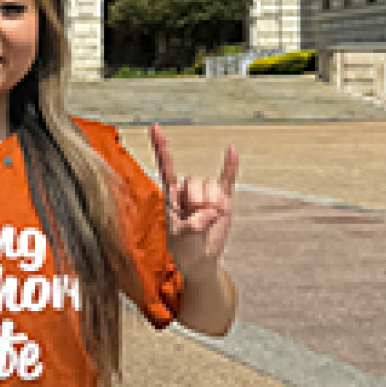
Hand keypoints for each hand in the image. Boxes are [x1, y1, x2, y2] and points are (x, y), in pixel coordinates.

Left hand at [149, 124, 238, 283]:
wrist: (200, 260)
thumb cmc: (183, 248)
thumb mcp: (181, 239)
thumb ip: (193, 226)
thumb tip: (211, 213)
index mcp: (170, 194)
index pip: (166, 166)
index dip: (161, 147)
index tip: (154, 126)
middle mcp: (187, 189)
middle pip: (195, 182)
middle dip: (198, 204)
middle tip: (195, 223)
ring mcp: (206, 193)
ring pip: (211, 187)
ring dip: (212, 205)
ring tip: (207, 221)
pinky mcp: (223, 199)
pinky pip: (227, 179)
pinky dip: (230, 166)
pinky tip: (231, 150)